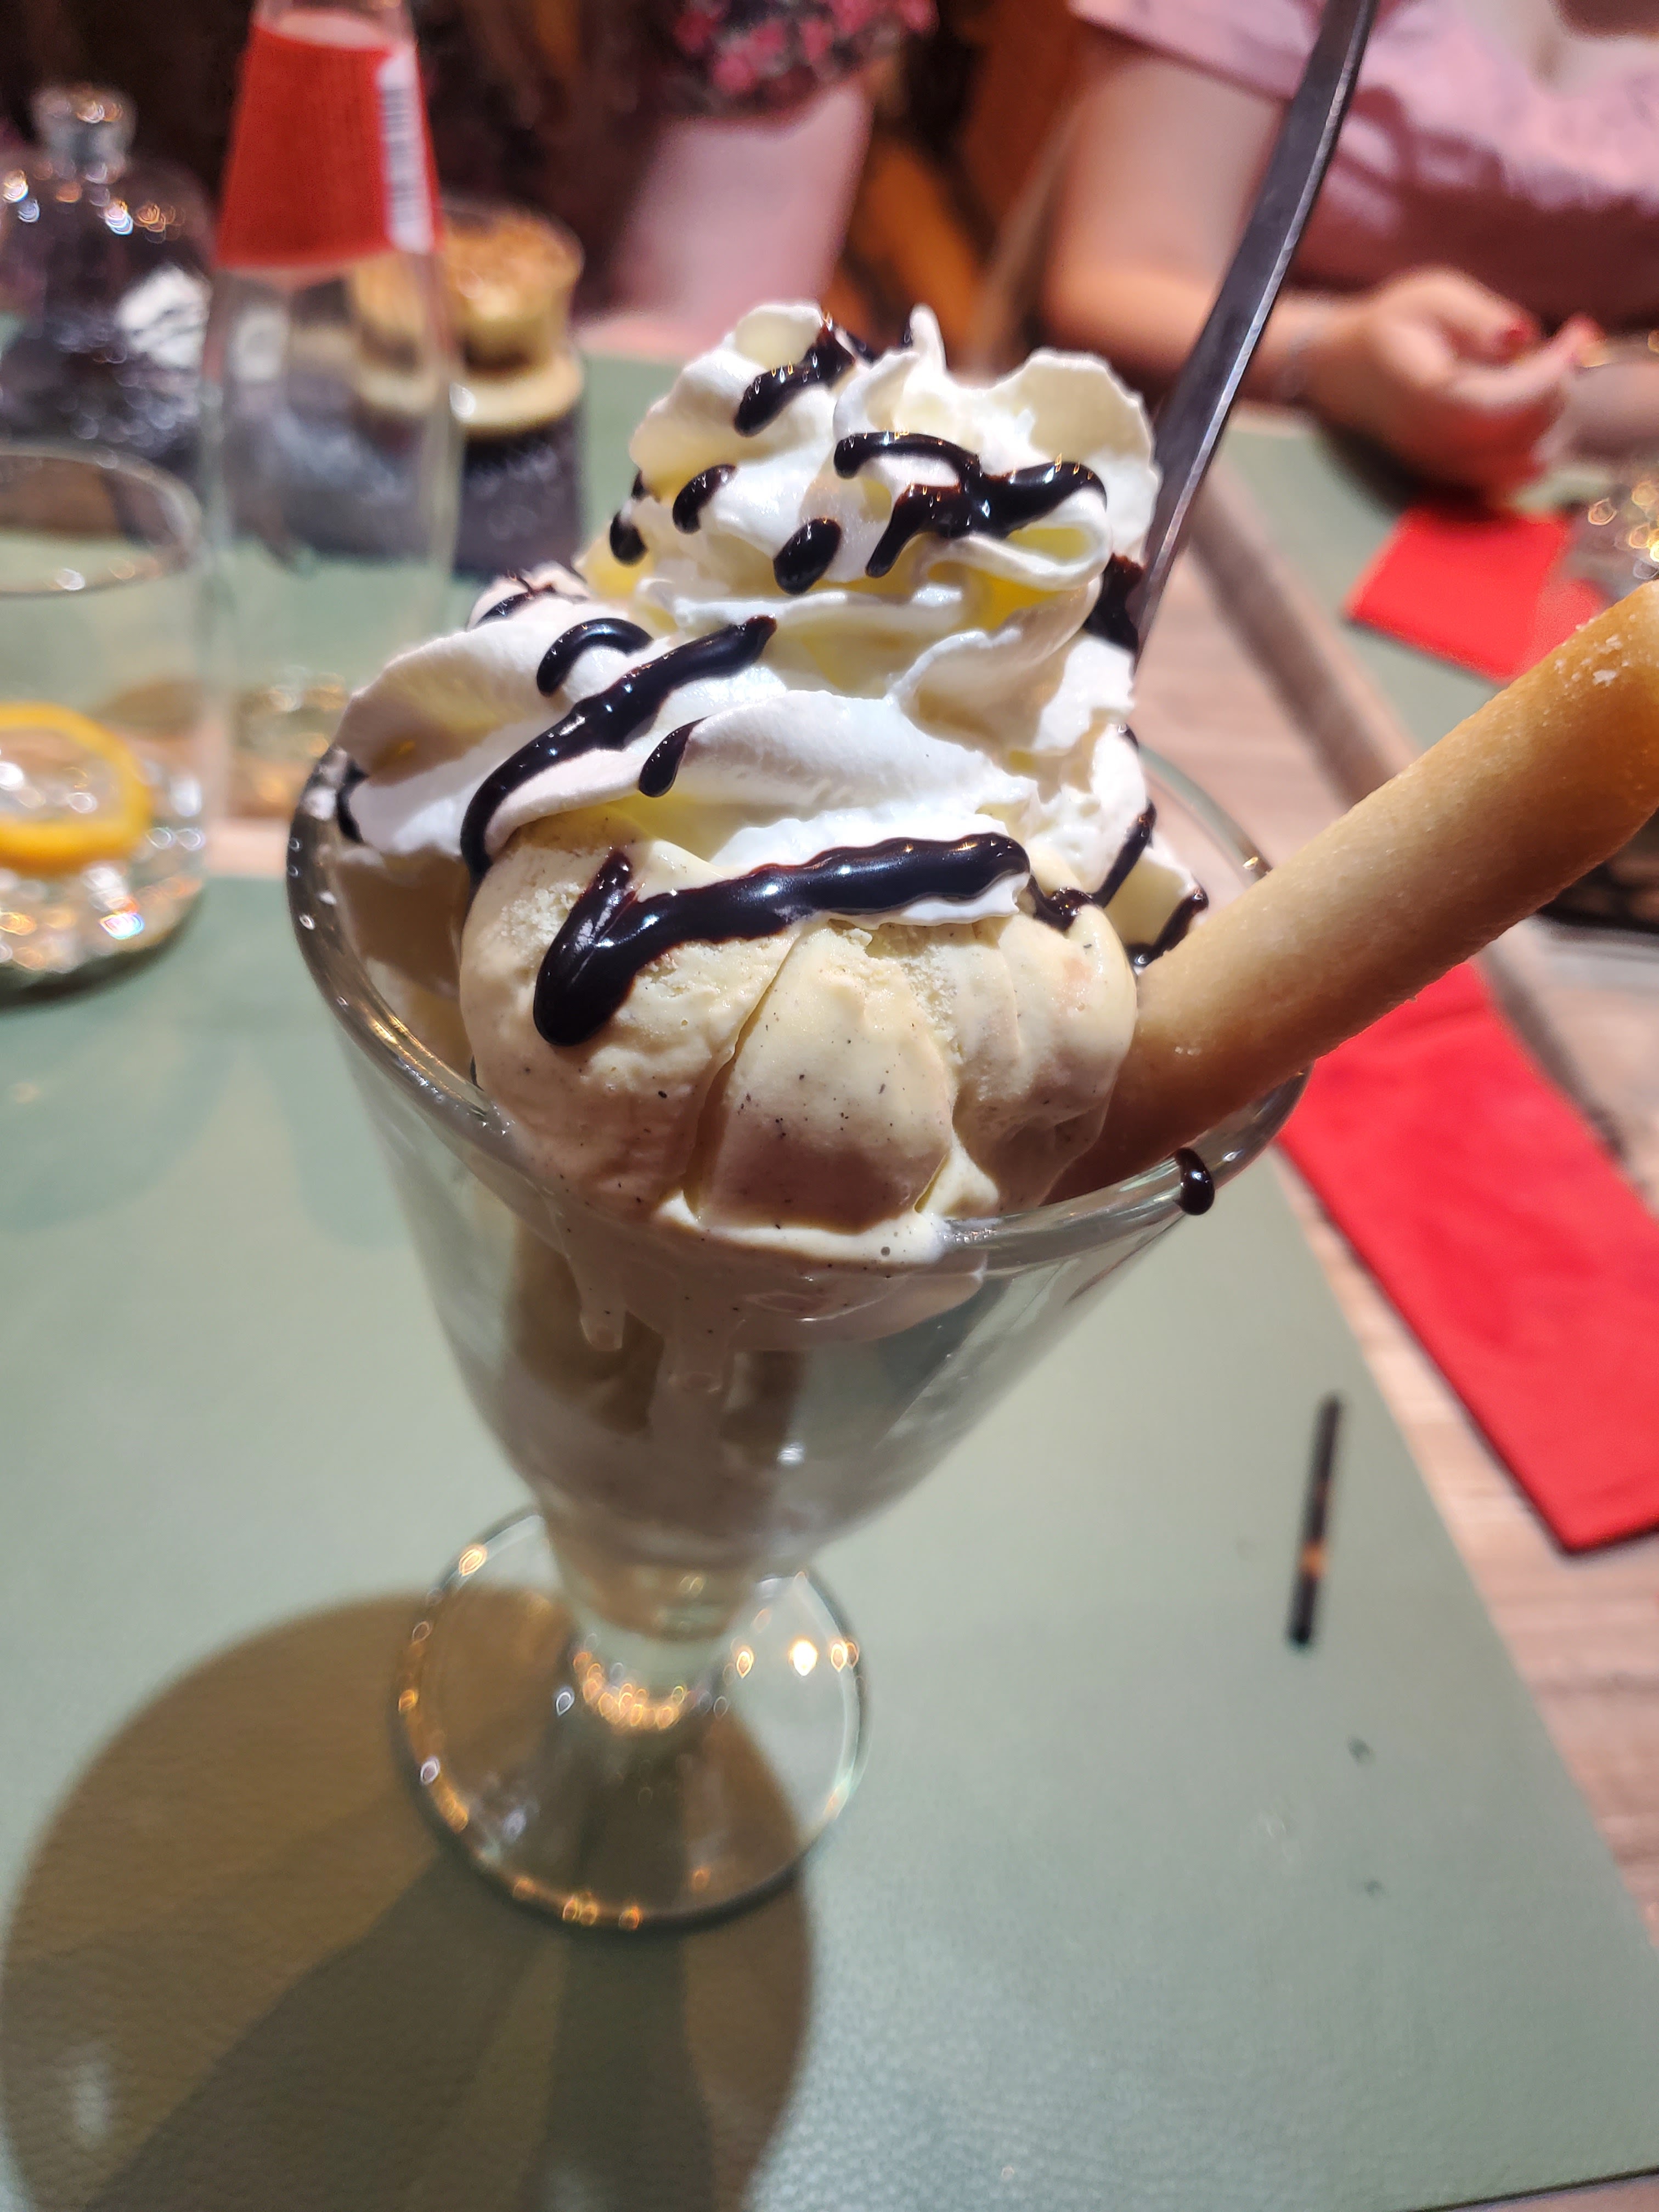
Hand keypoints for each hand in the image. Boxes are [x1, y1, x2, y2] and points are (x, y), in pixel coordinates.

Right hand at [1298, 269, 1599, 493]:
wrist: (1347, 372)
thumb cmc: (1392, 325)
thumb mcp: (1431, 296)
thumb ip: (1477, 316)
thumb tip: (1522, 337)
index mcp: (1426, 398)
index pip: (1504, 403)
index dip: (1551, 371)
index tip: (1578, 331)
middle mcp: (1436, 445)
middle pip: (1526, 434)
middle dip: (1559, 385)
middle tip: (1560, 344)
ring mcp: (1446, 468)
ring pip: (1531, 462)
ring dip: (1556, 416)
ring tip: (1544, 373)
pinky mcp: (1458, 477)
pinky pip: (1518, 474)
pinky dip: (1542, 441)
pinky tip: (1536, 403)